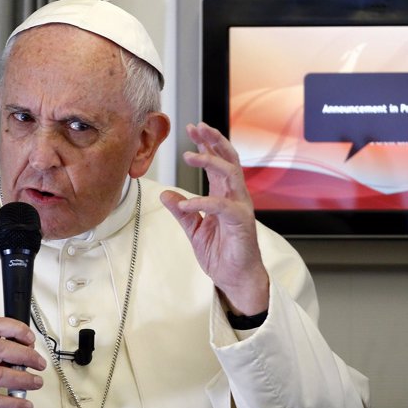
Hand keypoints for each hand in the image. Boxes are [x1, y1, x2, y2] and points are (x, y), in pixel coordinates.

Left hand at [160, 122, 268, 314]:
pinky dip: (202, 202)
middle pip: (228, 158)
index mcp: (224, 195)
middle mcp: (235, 196)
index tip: (192, 129)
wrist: (235, 279)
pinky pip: (222, 206)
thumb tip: (165, 194)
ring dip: (210, 161)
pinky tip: (187, 204)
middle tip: (196, 128)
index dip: (206, 143)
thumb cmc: (221, 254)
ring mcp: (240, 207)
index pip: (218, 161)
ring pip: (230, 173)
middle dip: (213, 140)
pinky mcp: (242, 222)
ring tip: (190, 156)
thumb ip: (182, 211)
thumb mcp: (194, 230)